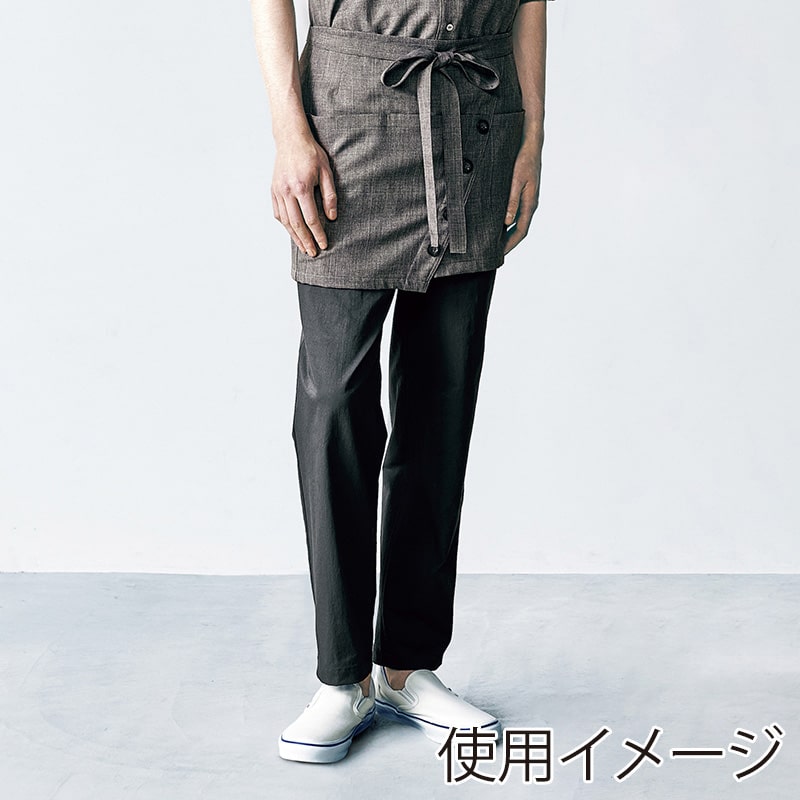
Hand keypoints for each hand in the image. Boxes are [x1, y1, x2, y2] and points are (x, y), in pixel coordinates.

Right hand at [271, 131, 336, 256]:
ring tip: (303, 248)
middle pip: (297, 224)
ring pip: (286, 221)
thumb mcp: (326, 171)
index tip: (324, 244)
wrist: (290, 138)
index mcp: (301, 187)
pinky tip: (293, 232)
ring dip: (294, 237)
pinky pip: (278, 213)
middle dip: (306, 241)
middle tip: (313, 253)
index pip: (311, 219)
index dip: (318, 234)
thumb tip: (331, 217)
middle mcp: (287, 191)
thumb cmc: (310, 153)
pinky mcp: (273, 190)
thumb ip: (330, 195)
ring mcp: (278, 191)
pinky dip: (285, 225)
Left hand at [503, 142, 541, 254]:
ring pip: (517, 223)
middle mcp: (530, 204)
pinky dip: (507, 223)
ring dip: (507, 234)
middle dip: (508, 243)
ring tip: (494, 242)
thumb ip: (512, 201)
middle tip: (495, 253)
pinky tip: (497, 223)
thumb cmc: (523, 161)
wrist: (530, 145)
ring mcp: (528, 200)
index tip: (500, 254)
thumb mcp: (515, 181)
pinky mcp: (523, 194)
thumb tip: (507, 222)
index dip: (510, 244)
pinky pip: (516, 213)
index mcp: (530, 204)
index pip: (520, 231)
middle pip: (519, 230)